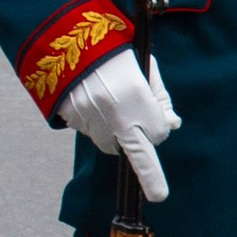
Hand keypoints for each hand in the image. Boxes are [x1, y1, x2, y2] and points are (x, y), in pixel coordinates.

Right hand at [59, 46, 177, 200]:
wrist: (64, 41)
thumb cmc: (111, 50)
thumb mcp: (143, 65)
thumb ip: (160, 96)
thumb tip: (173, 124)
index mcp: (137, 96)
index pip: (158, 132)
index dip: (157, 125)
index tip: (158, 121)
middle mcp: (116, 114)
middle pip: (140, 153)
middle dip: (151, 176)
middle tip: (159, 195)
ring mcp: (94, 121)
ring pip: (113, 144)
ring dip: (118, 136)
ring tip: (111, 107)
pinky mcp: (75, 122)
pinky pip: (93, 133)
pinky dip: (97, 124)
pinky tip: (93, 102)